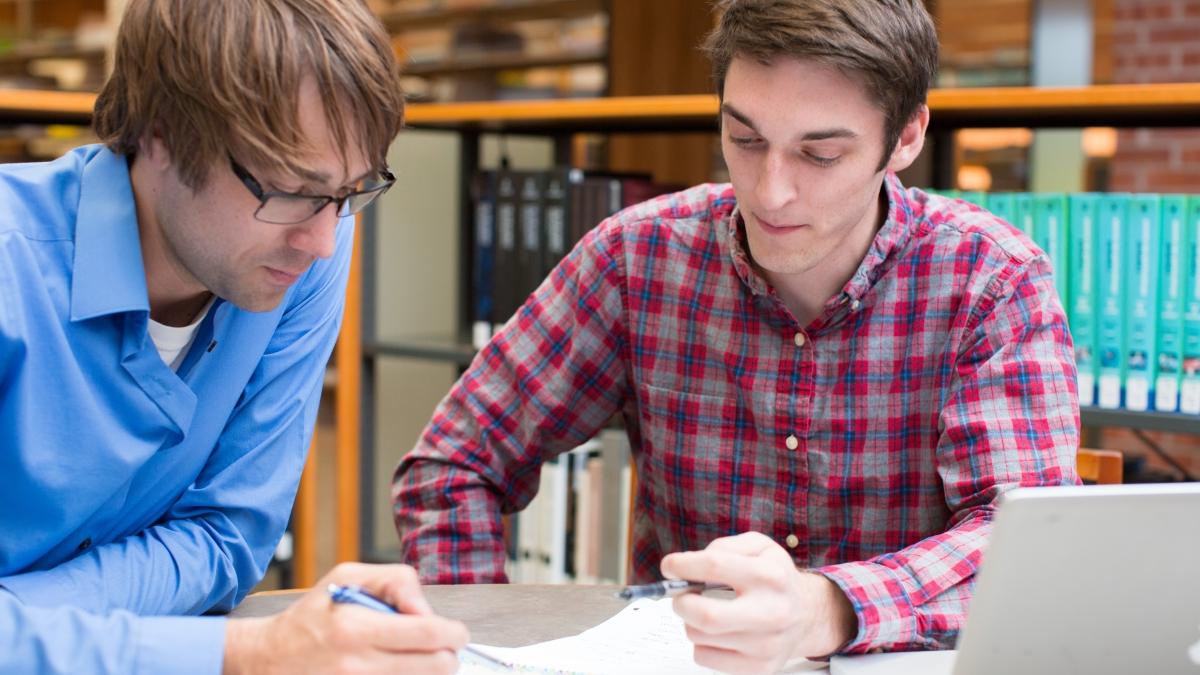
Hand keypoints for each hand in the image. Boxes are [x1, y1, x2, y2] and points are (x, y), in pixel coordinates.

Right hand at [223, 562, 467, 674]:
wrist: (270, 658)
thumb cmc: (312, 615)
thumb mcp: (348, 576)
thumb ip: (396, 582)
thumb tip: (427, 610)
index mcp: (356, 627)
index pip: (427, 633)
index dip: (453, 633)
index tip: (456, 631)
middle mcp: (358, 664)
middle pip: (434, 666)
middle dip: (448, 654)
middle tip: (445, 646)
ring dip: (429, 669)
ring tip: (418, 655)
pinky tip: (398, 666)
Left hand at [660, 532, 856, 673]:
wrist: (807, 615)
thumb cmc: (775, 578)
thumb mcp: (759, 547)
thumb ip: (724, 546)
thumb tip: (688, 564)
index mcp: (769, 575)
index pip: (714, 566)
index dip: (682, 565)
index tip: (669, 566)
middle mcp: (771, 611)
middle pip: (706, 615)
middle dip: (681, 602)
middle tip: (681, 595)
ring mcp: (766, 644)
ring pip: (699, 636)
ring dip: (691, 621)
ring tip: (706, 611)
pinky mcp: (759, 668)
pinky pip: (705, 658)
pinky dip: (701, 643)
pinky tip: (717, 632)